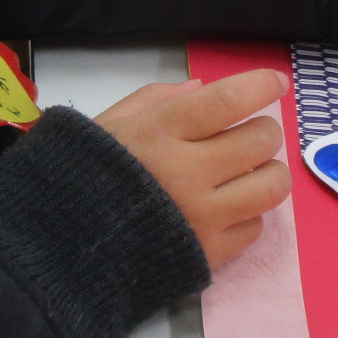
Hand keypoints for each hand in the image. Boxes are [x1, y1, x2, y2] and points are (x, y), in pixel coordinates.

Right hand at [95, 70, 290, 266]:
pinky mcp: (209, 254)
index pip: (229, 100)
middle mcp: (187, 172)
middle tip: (249, 135)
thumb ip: (155, 99)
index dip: (261, 86)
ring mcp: (202, 216)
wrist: (62, 246)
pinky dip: (247, 213)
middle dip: (263, 131)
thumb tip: (202, 87)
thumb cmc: (83, 175)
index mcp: (160, 132)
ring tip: (248, 173)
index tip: (275, 83)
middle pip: (261, 140)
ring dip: (267, 172)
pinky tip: (225, 209)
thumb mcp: (109, 123)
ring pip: (272, 185)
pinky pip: (256, 227)